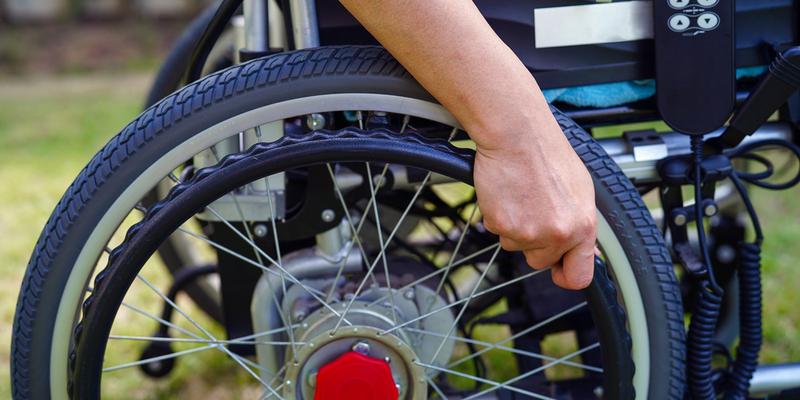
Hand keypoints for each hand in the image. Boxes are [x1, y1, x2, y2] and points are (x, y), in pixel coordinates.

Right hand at [474, 123, 596, 289]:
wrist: (518, 135)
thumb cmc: (546, 154)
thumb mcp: (579, 190)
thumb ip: (578, 223)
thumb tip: (578, 246)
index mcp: (583, 225)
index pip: (579, 276)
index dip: (565, 275)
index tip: (557, 270)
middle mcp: (559, 233)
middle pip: (540, 261)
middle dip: (534, 242)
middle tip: (531, 212)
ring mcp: (530, 232)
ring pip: (516, 246)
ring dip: (514, 227)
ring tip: (520, 196)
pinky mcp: (503, 225)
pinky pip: (496, 231)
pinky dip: (498, 215)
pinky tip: (506, 193)